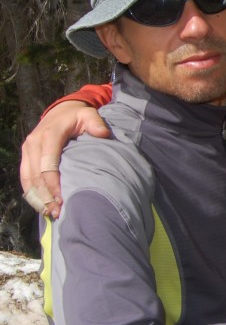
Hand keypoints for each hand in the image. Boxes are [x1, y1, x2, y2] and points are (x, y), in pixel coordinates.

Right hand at [20, 101, 110, 218]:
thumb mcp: (89, 115)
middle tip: (57, 212)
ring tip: (50, 213)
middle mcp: (34, 143)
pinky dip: (31, 192)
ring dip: (37, 197)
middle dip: (46, 195)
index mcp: (49, 135)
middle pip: (36, 175)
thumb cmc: (77, 116)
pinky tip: (41, 205)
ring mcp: (27, 150)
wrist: (60, 111)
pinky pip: (24, 177)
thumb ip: (95, 123)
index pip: (48, 164)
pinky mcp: (26, 156)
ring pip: (28, 178)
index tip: (62, 199)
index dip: (53, 183)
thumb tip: (103, 133)